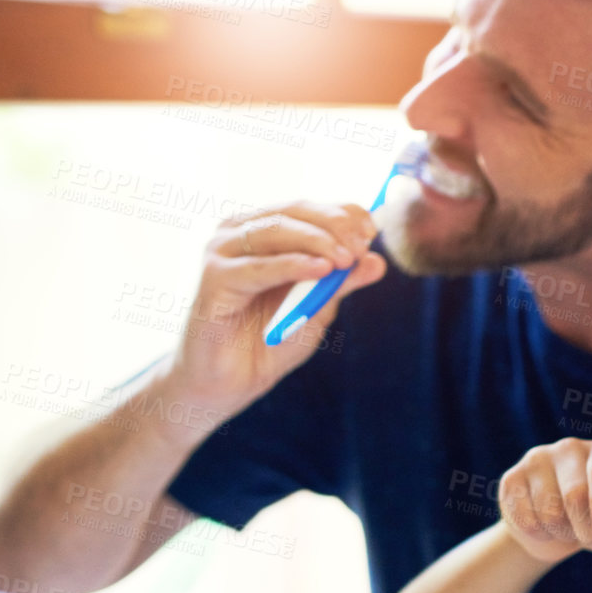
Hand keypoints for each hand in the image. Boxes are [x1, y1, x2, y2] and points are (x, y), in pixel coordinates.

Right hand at [168, 201, 386, 415]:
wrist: (226, 384)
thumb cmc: (267, 345)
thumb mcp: (315, 310)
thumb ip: (340, 284)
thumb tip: (378, 260)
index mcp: (263, 232)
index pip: (307, 208)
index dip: (343, 212)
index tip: (372, 229)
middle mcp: (239, 233)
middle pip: (294, 212)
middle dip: (334, 225)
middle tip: (362, 245)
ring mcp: (222, 252)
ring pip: (277, 231)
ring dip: (318, 241)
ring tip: (346, 259)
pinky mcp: (214, 278)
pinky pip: (260, 267)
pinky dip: (293, 265)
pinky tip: (321, 269)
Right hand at [498, 438, 591, 563]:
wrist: (557, 529)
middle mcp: (571, 448)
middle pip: (575, 493)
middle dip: (585, 529)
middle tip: (590, 538)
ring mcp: (538, 459)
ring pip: (550, 512)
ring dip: (563, 533)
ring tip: (568, 529)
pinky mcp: (512, 479)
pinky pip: (526, 519)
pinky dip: (540, 535)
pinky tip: (544, 525)